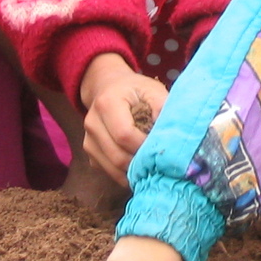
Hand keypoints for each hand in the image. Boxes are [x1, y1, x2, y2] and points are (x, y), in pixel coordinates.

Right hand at [79, 54, 168, 184]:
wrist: (107, 86)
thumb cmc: (134, 89)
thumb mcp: (152, 90)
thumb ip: (163, 109)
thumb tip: (172, 136)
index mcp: (107, 104)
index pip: (125, 135)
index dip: (144, 146)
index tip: (162, 148)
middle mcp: (92, 123)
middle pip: (118, 157)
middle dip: (142, 164)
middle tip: (161, 163)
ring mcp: (88, 141)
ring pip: (113, 170)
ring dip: (135, 173)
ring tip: (153, 167)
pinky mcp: (90, 153)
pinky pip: (109, 172)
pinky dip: (126, 174)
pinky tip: (139, 166)